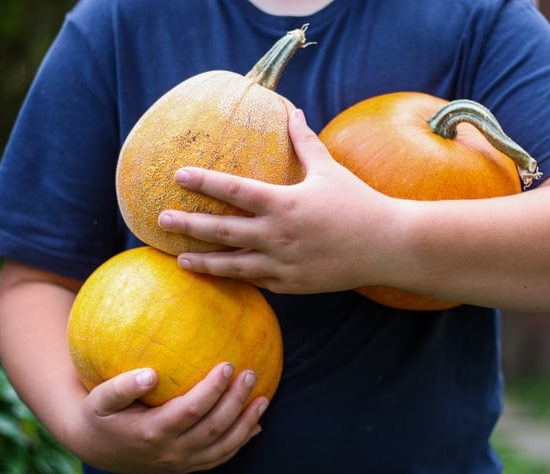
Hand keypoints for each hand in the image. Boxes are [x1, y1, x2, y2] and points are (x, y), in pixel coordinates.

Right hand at [72, 362, 267, 473]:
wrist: (98, 449)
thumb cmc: (100, 415)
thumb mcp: (100, 400)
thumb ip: (121, 387)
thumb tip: (150, 374)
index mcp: (151, 432)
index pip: (191, 411)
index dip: (212, 389)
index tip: (227, 365)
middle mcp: (170, 451)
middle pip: (213, 428)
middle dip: (236, 401)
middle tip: (250, 373)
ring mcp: (181, 462)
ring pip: (222, 447)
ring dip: (246, 423)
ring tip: (263, 398)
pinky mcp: (187, 465)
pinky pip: (219, 457)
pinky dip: (240, 442)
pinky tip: (256, 423)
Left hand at [158, 109, 399, 293]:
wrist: (387, 245)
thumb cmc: (358, 203)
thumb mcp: (329, 170)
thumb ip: (304, 142)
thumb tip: (292, 112)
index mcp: (284, 204)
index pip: (233, 191)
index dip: (203, 182)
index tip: (178, 176)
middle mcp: (277, 236)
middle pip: (222, 231)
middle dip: (188, 225)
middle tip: (162, 220)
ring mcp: (283, 264)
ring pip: (233, 266)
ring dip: (204, 262)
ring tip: (180, 259)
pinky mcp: (293, 285)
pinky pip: (258, 281)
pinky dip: (240, 276)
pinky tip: (224, 273)